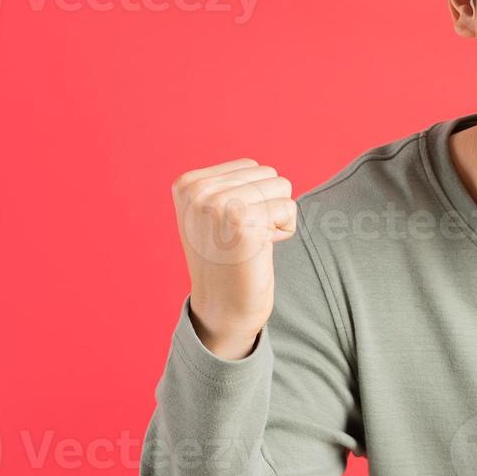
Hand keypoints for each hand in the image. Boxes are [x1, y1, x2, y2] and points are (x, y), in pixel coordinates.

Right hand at [173, 158, 297, 358]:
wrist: (223, 308)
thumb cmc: (226, 261)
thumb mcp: (212, 215)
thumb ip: (228, 186)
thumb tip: (264, 171)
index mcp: (188, 184)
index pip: (249, 167)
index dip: (252, 199)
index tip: (230, 229)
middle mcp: (198, 190)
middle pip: (267, 174)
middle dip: (267, 206)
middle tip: (243, 239)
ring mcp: (219, 204)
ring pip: (281, 186)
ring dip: (276, 217)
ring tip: (251, 243)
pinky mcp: (244, 221)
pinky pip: (289, 208)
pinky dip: (284, 231)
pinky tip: (260, 251)